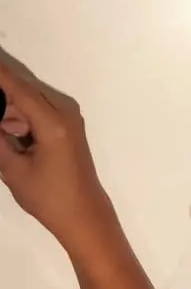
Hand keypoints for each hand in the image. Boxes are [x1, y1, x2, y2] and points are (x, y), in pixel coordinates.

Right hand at [0, 64, 109, 249]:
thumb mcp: (13, 169)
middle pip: (23, 92)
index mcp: (54, 122)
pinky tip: (4, 130)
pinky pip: (36, 113)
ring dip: (7, 110)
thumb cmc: (49, 197)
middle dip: (1, 93)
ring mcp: (68, 118)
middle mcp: (64, 112)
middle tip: (3, 131)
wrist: (83, 214)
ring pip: (28, 103)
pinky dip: (17, 119)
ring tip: (7, 140)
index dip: (0, 74)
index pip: (19, 89)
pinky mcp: (66, 127)